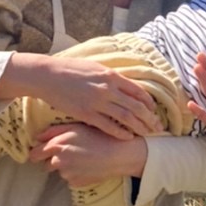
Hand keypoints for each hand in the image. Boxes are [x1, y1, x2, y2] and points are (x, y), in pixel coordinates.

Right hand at [0, 53, 162, 139]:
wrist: (49, 75)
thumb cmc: (71, 69)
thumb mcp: (95, 67)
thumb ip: (110, 76)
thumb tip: (123, 82)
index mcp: (111, 76)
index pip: (137, 91)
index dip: (148, 103)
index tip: (153, 110)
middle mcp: (108, 89)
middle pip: (136, 106)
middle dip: (149, 118)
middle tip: (157, 126)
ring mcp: (97, 102)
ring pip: (125, 117)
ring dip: (139, 127)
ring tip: (147, 134)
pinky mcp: (86, 114)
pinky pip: (108, 126)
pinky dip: (120, 132)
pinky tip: (128, 137)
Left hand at [30, 123, 147, 187]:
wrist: (118, 155)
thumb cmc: (98, 136)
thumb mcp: (76, 127)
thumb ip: (53, 132)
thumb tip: (37, 138)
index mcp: (56, 146)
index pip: (34, 154)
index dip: (37, 153)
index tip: (42, 152)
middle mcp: (58, 161)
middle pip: (46, 165)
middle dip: (53, 160)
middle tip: (69, 154)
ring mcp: (67, 174)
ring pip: (60, 171)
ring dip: (67, 167)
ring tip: (83, 158)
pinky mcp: (76, 183)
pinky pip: (71, 179)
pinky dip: (76, 174)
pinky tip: (88, 166)